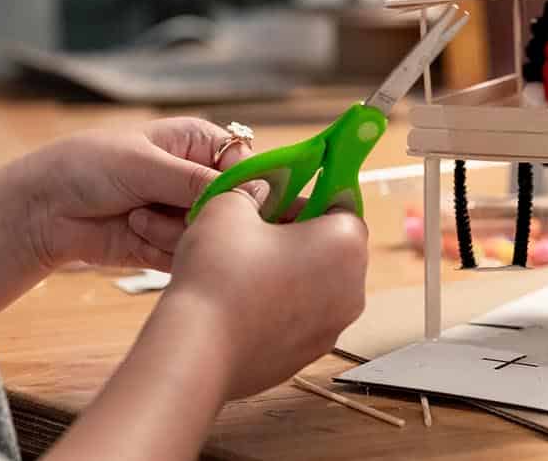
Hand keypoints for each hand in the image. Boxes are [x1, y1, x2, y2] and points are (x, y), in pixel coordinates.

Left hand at [26, 118, 256, 271]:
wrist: (43, 209)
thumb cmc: (88, 167)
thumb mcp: (146, 165)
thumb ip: (198, 180)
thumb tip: (253, 192)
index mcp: (197, 142)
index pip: (245, 165)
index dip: (244, 186)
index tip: (228, 202)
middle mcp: (196, 177)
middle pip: (231, 206)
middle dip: (201, 213)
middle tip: (170, 207)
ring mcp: (182, 213)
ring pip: (209, 233)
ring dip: (173, 230)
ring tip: (136, 215)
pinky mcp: (168, 245)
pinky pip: (187, 255)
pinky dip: (162, 247)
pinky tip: (134, 231)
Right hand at [163, 190, 369, 398]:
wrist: (196, 349)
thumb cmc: (219, 275)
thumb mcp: (229, 205)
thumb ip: (254, 190)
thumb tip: (259, 194)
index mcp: (346, 246)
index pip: (341, 204)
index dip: (306, 196)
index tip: (277, 197)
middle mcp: (351, 291)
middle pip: (332, 247)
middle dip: (298, 233)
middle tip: (255, 229)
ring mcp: (330, 329)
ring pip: (316, 285)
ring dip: (288, 270)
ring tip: (242, 266)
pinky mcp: (306, 356)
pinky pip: (299, 318)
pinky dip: (278, 306)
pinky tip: (240, 300)